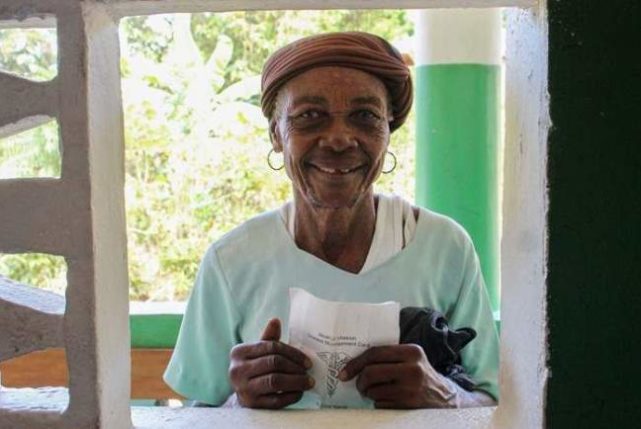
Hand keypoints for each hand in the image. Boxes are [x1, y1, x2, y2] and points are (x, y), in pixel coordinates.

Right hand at [228, 318, 313, 408]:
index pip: (271, 347)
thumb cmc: (254, 368)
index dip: (292, 353)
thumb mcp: (258, 352)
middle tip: (308, 371)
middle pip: (274, 363)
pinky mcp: (251, 405)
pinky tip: (299, 392)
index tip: (307, 360)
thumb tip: (275, 320)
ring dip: (296, 381)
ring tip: (308, 381)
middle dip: (295, 367)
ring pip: (275, 381)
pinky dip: (291, 396)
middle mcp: (237, 370)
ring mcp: (243, 388)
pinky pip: (276, 400)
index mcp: (238, 352)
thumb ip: (268, 338)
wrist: (242, 393)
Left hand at [338, 344, 457, 408]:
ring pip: (373, 390)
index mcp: (411, 351)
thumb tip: (354, 362)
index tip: (344, 372)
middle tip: (359, 385)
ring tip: (376, 392)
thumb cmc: (420, 374)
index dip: (356, 363)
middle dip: (360, 381)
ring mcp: (411, 388)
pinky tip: (388, 399)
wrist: (445, 397)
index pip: (375, 353)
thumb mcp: (411, 358)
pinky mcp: (409, 405)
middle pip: (371, 372)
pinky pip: (381, 404)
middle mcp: (412, 369)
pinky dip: (379, 403)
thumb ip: (390, 356)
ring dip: (369, 393)